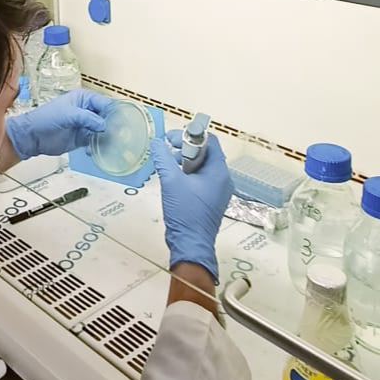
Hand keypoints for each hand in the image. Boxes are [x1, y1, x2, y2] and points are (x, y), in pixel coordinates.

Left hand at [4, 90, 112, 162]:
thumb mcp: (68, 114)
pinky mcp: (82, 138)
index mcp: (83, 99)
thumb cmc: (46, 118)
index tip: (122, 120)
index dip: (113, 111)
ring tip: (112, 144)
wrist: (33, 136)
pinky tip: (97, 150)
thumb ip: (87, 118)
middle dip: (112, 125)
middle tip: (121, 134)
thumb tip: (104, 125)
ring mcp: (85, 125)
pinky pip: (95, 141)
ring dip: (107, 136)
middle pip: (106, 116)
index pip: (104, 102)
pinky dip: (99, 145)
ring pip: (102, 130)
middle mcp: (87, 110)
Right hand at [151, 131, 232, 282]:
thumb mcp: (171, 181)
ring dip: (185, 162)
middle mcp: (223, 179)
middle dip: (185, 149)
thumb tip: (156, 142)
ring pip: (203, 167)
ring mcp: (219, 191)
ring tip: (168, 165)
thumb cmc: (185, 212)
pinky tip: (174, 180)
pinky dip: (189, 175)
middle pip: (206, 153)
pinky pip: (202, 180)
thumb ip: (163, 158)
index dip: (190, 135)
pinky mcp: (212, 200)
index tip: (171, 139)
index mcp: (219, 171)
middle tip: (167, 150)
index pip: (209, 141)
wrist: (191, 244)